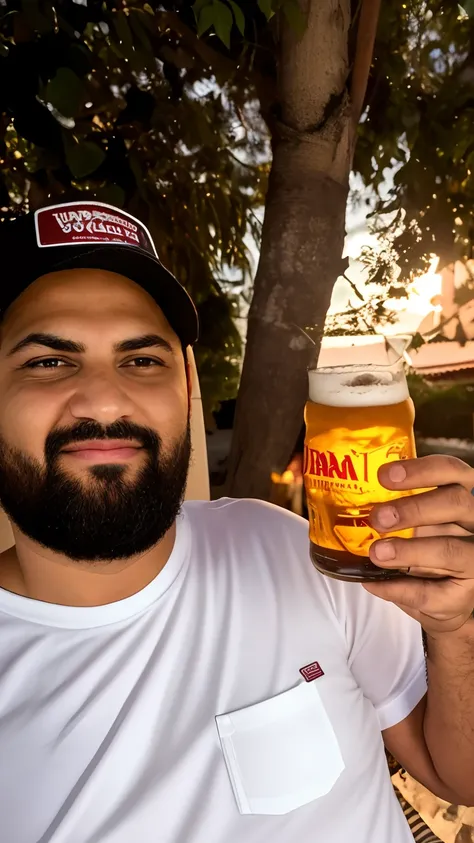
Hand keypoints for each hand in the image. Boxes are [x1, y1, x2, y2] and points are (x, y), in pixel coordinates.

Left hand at [366, 455, 473, 634]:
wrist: (444, 600)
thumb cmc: (426, 551)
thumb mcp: (416, 524)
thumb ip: (395, 509)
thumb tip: (348, 502)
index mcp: (459, 498)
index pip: (452, 472)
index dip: (422, 469)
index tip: (384, 476)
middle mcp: (473, 523)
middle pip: (456, 503)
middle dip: (414, 508)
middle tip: (378, 517)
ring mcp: (473, 559)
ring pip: (450, 550)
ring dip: (409, 551)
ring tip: (376, 553)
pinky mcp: (464, 595)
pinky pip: (432, 592)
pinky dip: (399, 588)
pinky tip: (374, 583)